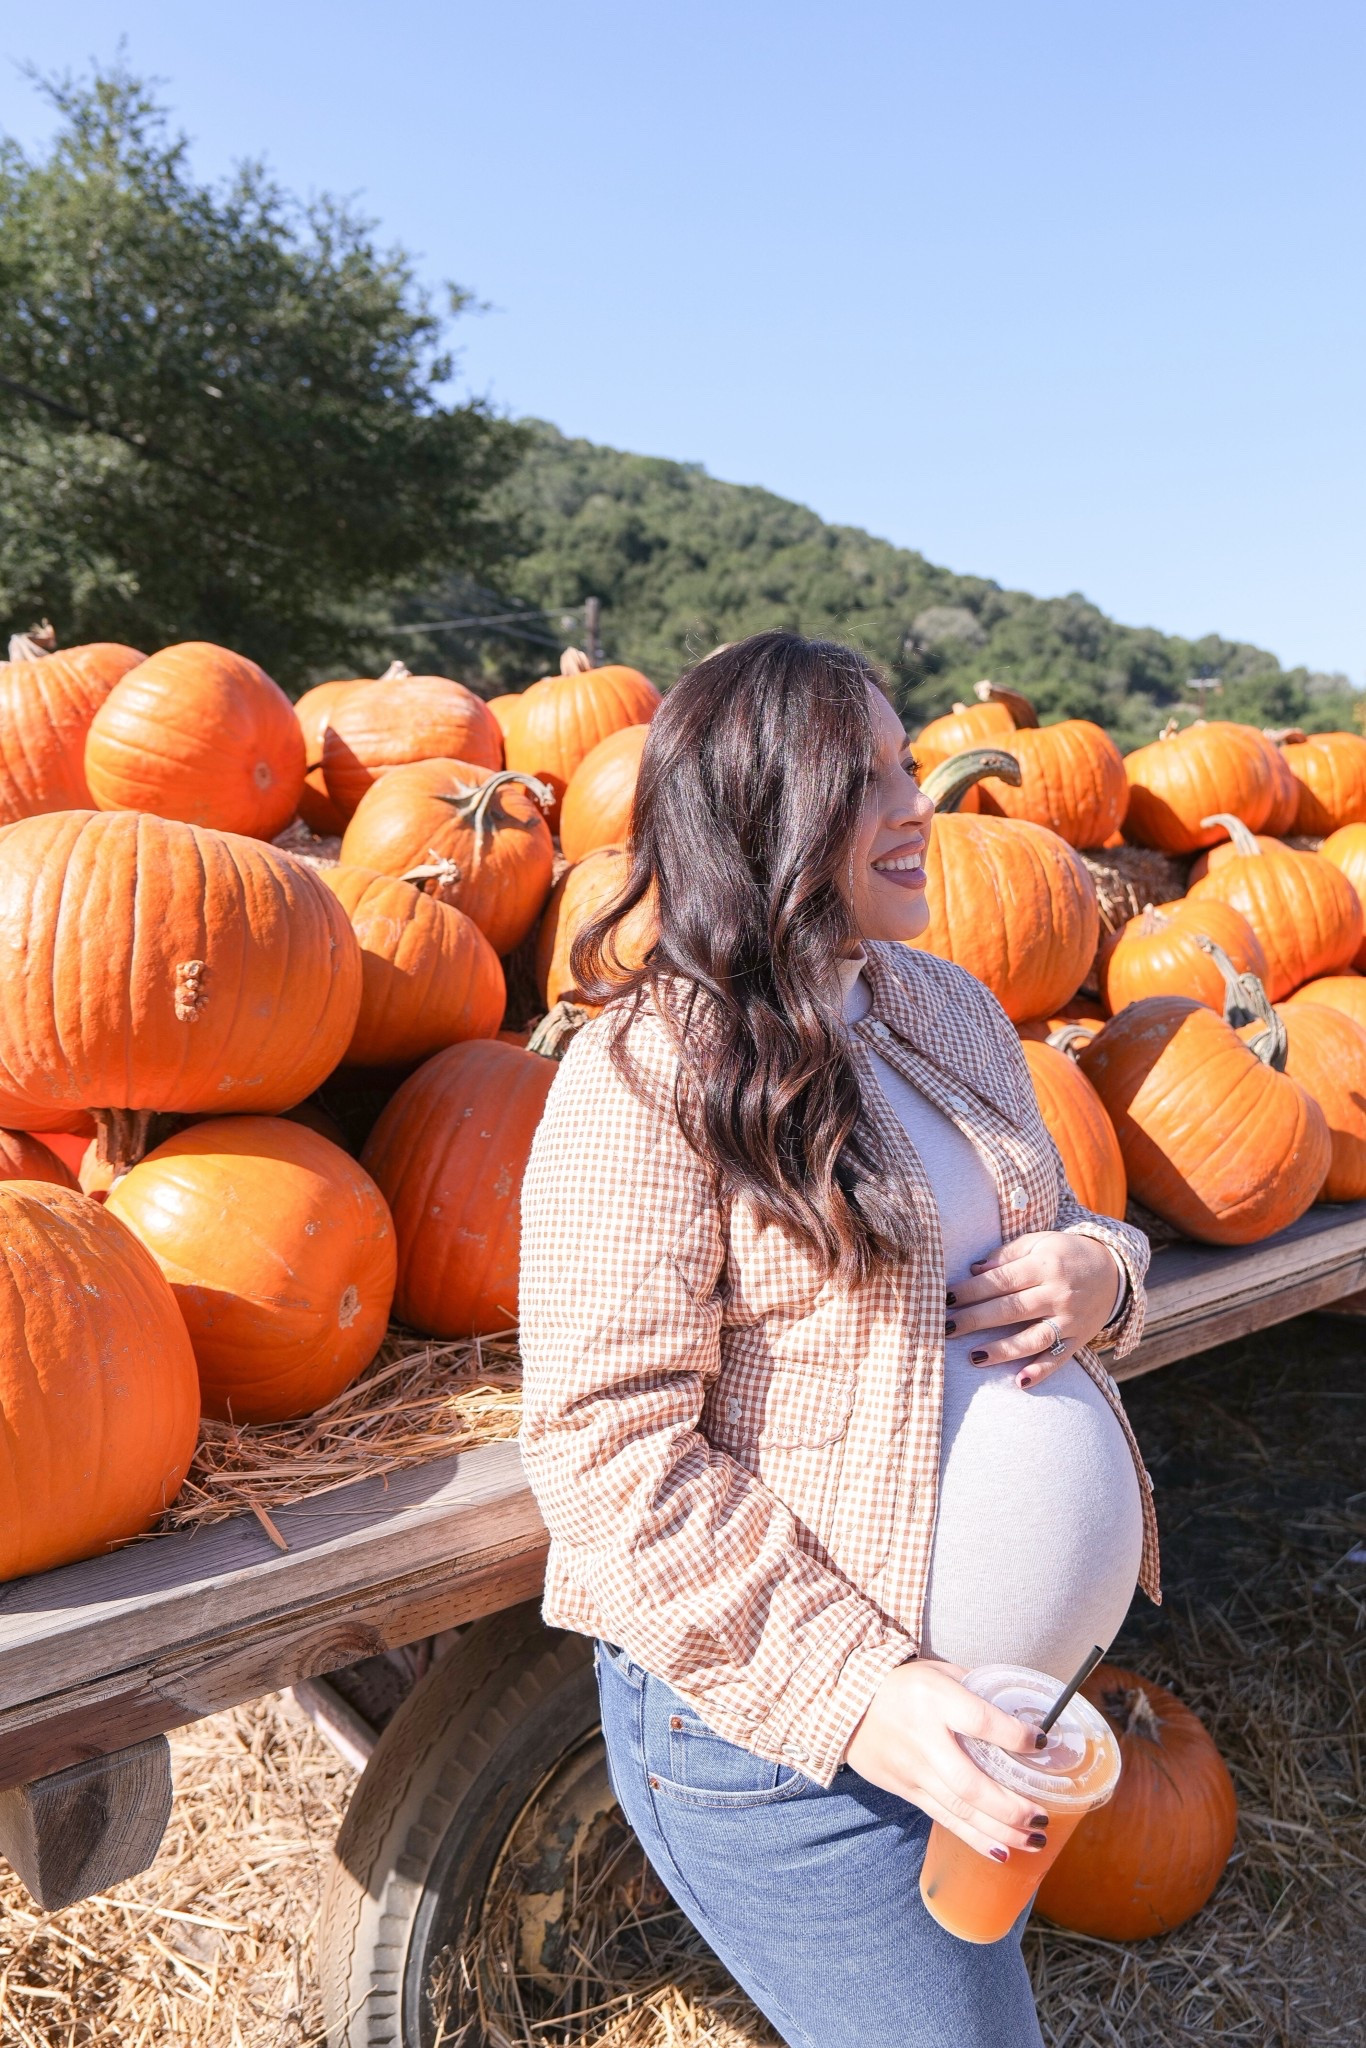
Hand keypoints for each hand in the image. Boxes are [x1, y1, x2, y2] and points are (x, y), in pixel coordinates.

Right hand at [846, 1661, 1050, 1861]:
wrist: (846, 1700)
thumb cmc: (904, 1683)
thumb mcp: (940, 1671)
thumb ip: (978, 1690)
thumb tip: (1024, 1713)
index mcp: (935, 1699)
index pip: (981, 1721)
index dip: (1015, 1737)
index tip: (1042, 1744)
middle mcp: (923, 1738)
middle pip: (971, 1783)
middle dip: (1011, 1807)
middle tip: (1041, 1816)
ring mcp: (912, 1769)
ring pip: (959, 1810)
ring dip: (1001, 1830)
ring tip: (1035, 1840)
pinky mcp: (905, 1789)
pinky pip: (943, 1818)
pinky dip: (973, 1837)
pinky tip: (1000, 1850)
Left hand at [945, 1230, 1123, 1388]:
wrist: (1115, 1271)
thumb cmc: (1066, 1254)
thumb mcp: (1038, 1243)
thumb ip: (1006, 1255)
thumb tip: (972, 1271)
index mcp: (1044, 1264)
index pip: (1000, 1280)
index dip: (971, 1291)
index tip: (945, 1299)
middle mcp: (1057, 1292)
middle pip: (1011, 1309)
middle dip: (975, 1320)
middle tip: (946, 1329)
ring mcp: (1070, 1318)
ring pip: (1033, 1337)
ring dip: (1003, 1349)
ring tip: (974, 1357)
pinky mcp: (1080, 1338)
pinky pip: (1060, 1357)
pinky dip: (1041, 1371)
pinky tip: (1020, 1382)